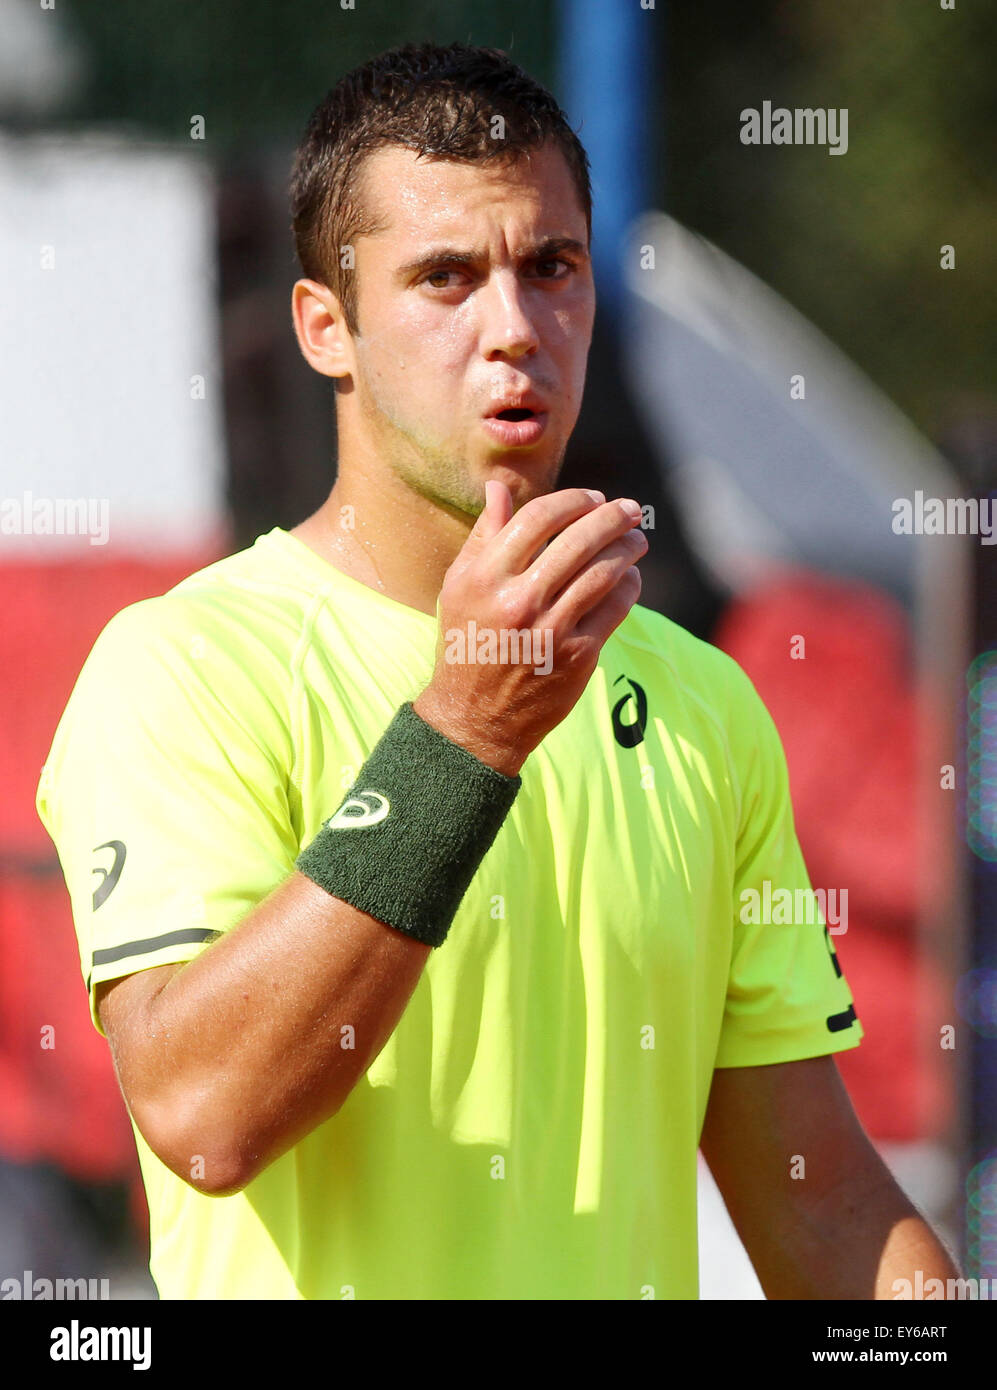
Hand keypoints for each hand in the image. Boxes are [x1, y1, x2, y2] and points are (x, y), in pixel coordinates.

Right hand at [413, 481, 647, 773]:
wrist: (476, 717)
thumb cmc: (467, 643)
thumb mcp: (459, 587)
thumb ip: (483, 536)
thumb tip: (498, 488)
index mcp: (485, 576)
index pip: (539, 518)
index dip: (574, 500)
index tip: (593, 498)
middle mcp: (518, 600)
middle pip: (579, 540)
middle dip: (613, 517)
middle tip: (628, 510)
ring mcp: (551, 629)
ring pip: (605, 572)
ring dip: (628, 548)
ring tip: (637, 540)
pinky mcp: (578, 655)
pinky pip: (616, 607)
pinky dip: (630, 585)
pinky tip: (631, 577)